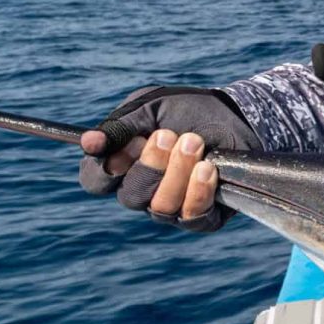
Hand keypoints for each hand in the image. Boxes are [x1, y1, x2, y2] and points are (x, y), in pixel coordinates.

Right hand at [78, 86, 259, 231]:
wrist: (235, 114)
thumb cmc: (187, 109)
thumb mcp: (151, 106)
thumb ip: (121, 126)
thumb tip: (88, 142)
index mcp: (122, 165)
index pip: (94, 180)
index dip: (103, 169)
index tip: (124, 147)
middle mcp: (142, 191)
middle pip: (131, 195)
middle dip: (151, 163)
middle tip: (169, 135)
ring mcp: (171, 207)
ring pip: (161, 206)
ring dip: (177, 172)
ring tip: (195, 142)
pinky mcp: (202, 216)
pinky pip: (192, 216)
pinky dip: (199, 191)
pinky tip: (208, 168)